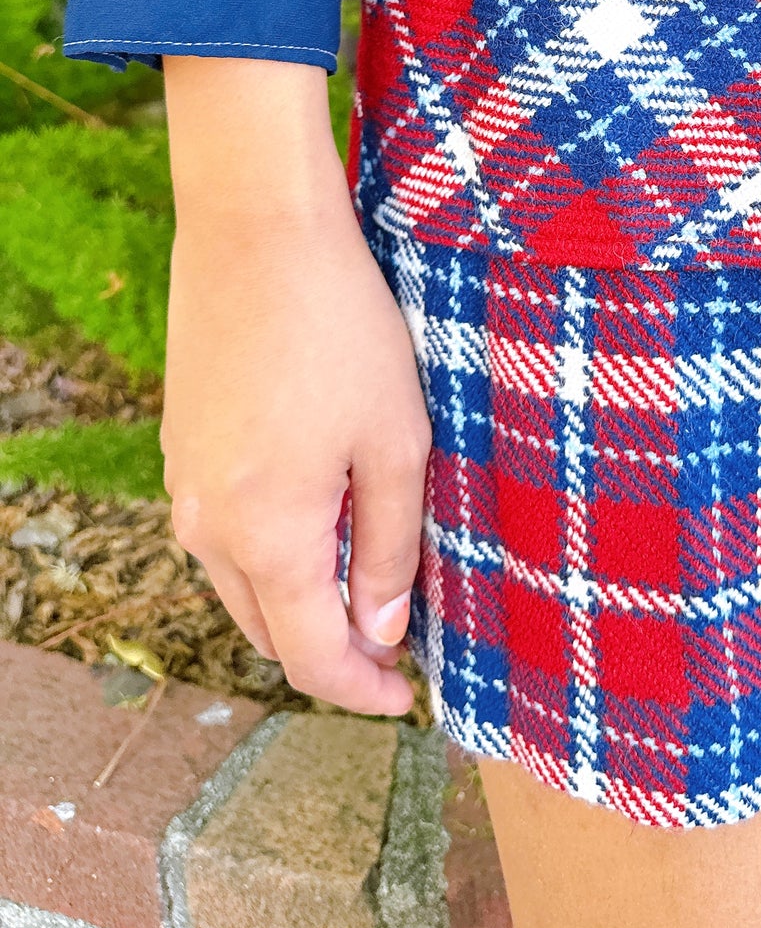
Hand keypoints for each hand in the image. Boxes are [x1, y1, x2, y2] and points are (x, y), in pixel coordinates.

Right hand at [161, 57, 431, 715]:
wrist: (257, 230)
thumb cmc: (343, 329)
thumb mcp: (395, 440)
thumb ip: (390, 547)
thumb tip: (384, 633)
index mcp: (266, 536)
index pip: (311, 656)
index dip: (363, 688)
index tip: (409, 697)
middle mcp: (207, 526)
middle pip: (269, 629)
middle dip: (332, 651)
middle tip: (399, 647)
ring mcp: (185, 483)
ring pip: (243, 581)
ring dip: (301, 600)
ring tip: (371, 583)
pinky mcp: (184, 443)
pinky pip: (225, 529)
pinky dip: (273, 550)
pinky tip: (324, 517)